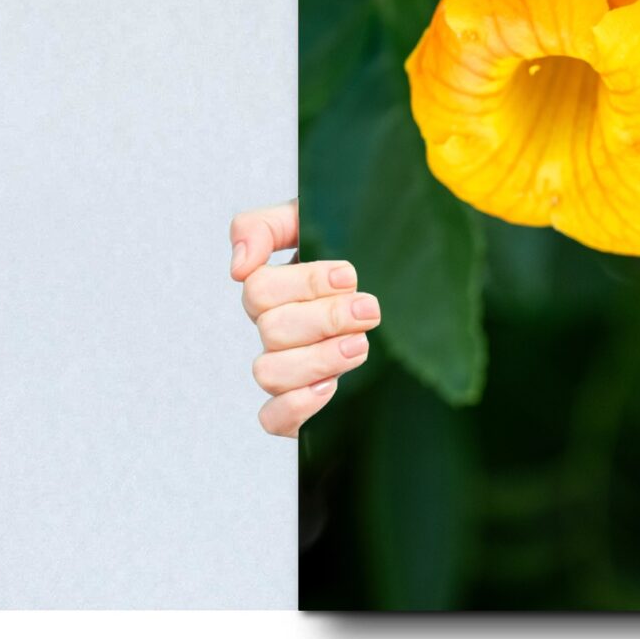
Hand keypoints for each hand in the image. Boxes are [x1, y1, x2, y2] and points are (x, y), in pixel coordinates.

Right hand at [231, 199, 379, 437]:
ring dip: (318, 358)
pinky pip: (272, 418)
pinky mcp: (297, 406)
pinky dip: (296, 405)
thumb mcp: (314, 220)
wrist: (400, 290)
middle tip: (368, 309)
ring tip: (360, 345)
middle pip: (271, 329)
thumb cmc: (352, 252)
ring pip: (269, 372)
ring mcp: (285, 367)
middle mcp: (274, 329)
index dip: (304, 283)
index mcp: (274, 288)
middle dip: (326, 318)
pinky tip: (330, 388)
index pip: (260, 287)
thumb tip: (238, 267)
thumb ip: (266, 226)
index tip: (350, 276)